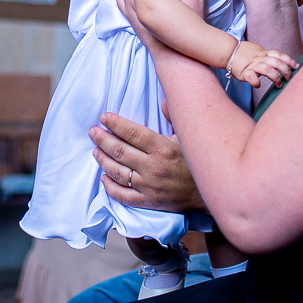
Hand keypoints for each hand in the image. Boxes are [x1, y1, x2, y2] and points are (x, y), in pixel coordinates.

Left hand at [90, 112, 206, 212]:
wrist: (209, 193)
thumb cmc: (198, 162)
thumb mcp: (189, 136)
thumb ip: (174, 117)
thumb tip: (163, 101)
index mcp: (162, 148)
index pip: (132, 133)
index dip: (115, 124)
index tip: (104, 117)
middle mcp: (153, 167)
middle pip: (120, 151)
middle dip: (103, 139)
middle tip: (93, 132)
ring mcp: (149, 186)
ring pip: (117, 172)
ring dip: (103, 160)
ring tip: (96, 151)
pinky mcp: (148, 201)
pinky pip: (123, 195)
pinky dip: (110, 187)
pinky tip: (104, 178)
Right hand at [228, 40, 296, 87]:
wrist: (228, 52)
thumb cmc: (244, 53)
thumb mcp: (258, 51)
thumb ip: (268, 56)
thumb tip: (280, 61)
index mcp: (264, 53)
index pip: (280, 55)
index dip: (289, 60)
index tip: (296, 66)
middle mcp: (260, 58)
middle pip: (277, 63)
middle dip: (286, 71)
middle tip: (289, 79)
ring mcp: (253, 65)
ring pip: (268, 70)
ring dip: (276, 78)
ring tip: (279, 85)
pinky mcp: (244, 72)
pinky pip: (252, 77)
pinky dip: (256, 82)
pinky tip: (258, 85)